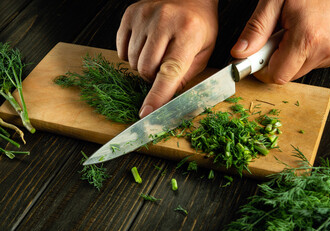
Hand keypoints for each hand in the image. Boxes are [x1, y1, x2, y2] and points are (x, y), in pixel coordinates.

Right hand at [117, 0, 218, 117]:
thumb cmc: (199, 26)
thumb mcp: (203, 52)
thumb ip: (186, 76)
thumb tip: (166, 98)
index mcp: (188, 32)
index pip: (169, 71)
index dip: (158, 95)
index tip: (147, 113)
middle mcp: (164, 21)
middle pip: (146, 69)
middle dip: (153, 78)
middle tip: (164, 68)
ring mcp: (144, 15)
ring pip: (133, 62)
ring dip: (143, 66)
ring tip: (157, 53)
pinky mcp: (129, 14)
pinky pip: (121, 50)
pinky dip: (131, 55)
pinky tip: (145, 45)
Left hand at [231, 0, 329, 83]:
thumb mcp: (275, 0)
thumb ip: (256, 29)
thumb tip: (240, 53)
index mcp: (308, 38)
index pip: (277, 76)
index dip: (262, 69)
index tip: (257, 57)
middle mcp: (327, 50)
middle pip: (289, 74)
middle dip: (277, 59)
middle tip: (278, 35)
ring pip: (302, 69)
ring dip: (293, 55)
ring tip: (297, 29)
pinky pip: (317, 63)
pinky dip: (308, 52)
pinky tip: (311, 32)